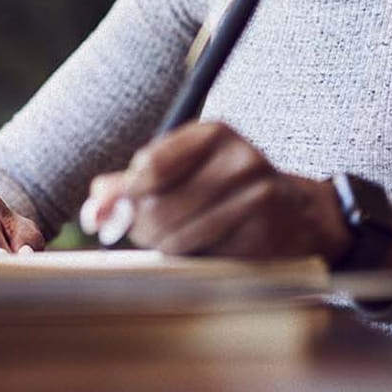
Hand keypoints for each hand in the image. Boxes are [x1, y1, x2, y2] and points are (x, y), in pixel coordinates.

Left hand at [80, 122, 351, 261]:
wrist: (299, 214)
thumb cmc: (228, 189)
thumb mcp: (186, 171)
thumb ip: (134, 183)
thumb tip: (93, 208)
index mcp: (214, 133)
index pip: (151, 165)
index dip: (122, 196)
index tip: (106, 216)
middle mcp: (238, 158)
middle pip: (160, 204)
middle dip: (139, 227)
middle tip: (136, 234)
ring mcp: (256, 195)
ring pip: (179, 235)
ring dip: (162, 247)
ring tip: (166, 244)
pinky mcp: (264, 232)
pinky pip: (206, 255)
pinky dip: (193, 259)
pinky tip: (199, 251)